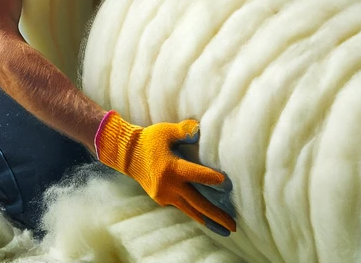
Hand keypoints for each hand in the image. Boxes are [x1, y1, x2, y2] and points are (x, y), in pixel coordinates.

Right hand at [95, 114, 235, 235]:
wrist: (126, 154)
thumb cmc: (148, 139)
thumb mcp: (165, 131)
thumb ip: (184, 131)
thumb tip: (199, 129)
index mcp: (172, 168)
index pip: (198, 176)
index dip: (214, 180)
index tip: (228, 184)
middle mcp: (170, 185)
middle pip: (198, 203)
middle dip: (217, 215)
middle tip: (234, 226)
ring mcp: (165, 195)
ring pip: (191, 211)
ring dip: (208, 221)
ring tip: (224, 231)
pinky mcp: (161, 199)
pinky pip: (181, 206)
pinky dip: (194, 212)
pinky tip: (204, 217)